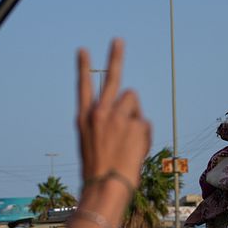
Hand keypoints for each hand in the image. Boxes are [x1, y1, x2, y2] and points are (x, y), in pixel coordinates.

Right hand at [77, 39, 150, 194]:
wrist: (105, 187)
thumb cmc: (98, 171)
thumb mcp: (91, 144)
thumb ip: (104, 123)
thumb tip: (129, 111)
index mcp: (84, 119)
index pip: (83, 86)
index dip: (83, 67)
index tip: (82, 50)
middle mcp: (100, 113)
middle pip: (112, 78)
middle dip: (115, 56)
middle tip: (118, 40)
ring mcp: (118, 116)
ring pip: (133, 102)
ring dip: (134, 115)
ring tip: (127, 140)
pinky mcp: (135, 123)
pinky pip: (144, 123)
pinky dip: (143, 135)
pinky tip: (134, 150)